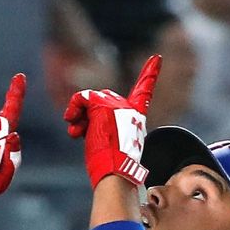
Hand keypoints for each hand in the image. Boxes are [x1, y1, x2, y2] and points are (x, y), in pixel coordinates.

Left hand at [63, 55, 160, 187]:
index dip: (151, 73)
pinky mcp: (101, 105)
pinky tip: (72, 121)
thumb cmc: (113, 168)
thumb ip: (106, 130)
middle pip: (102, 99)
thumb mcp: (113, 146)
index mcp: (137, 117)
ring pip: (89, 100)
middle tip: (82, 133)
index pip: (144, 91)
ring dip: (79, 115)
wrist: (115, 171)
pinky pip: (81, 98)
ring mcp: (115, 104)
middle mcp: (128, 107)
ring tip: (77, 131)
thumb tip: (85, 130)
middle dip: (89, 115)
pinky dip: (73, 108)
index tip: (157, 57)